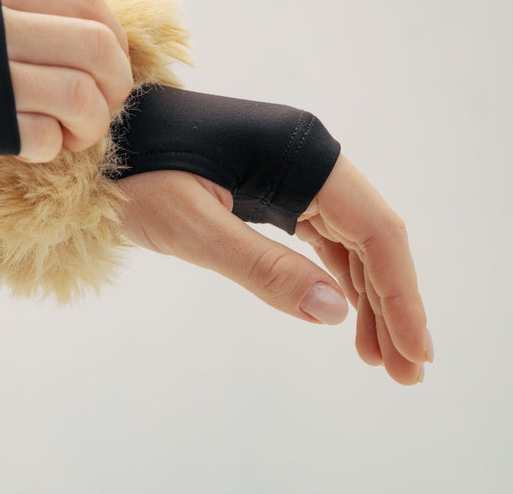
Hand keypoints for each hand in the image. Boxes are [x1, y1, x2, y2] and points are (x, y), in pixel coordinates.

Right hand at [1, 0, 132, 160]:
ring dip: (89, 123)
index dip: (113, 36)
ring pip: (79, 94)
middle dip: (115, 84)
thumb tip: (67, 27)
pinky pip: (42, 137)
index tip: (109, 63)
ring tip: (70, 136)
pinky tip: (30, 149)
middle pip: (95, 46)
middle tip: (99, 106)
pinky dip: (49, 148)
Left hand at [115, 155, 430, 384]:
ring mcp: (288, 163)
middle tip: (406, 374)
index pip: (376, 230)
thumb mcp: (189, 227)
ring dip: (368, 297)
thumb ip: (261, 268)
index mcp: (298, 151)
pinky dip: (335, 276)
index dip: (403, 295)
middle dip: (393, 306)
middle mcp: (304, 151)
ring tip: (379, 359)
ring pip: (349, 239)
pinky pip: (320, 233)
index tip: (417, 352)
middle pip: (371, 237)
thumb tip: (335, 313)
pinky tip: (343, 315)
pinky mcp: (269, 179)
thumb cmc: (132, 173)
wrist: (94, 137)